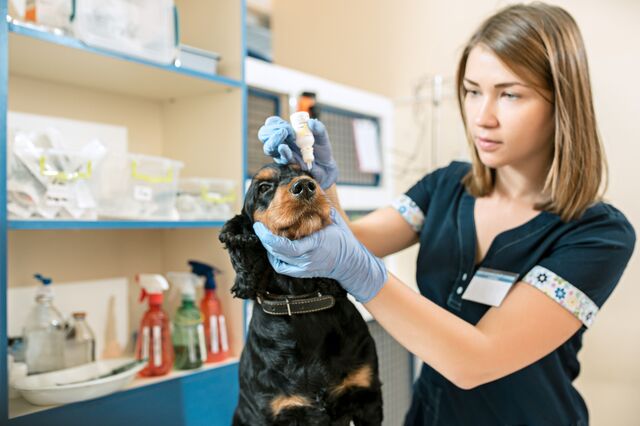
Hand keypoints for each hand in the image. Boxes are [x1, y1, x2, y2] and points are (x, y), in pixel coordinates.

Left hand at [252, 209, 386, 302]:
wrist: (350, 262)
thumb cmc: (341, 237)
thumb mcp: (333, 219)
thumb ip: (320, 206)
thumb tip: (308, 187)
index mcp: (316, 244)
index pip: (287, 246)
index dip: (269, 238)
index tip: (259, 226)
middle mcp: (308, 258)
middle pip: (278, 252)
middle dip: (265, 239)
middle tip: (259, 226)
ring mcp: (305, 268)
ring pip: (278, 260)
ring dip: (269, 247)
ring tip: (265, 234)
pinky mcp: (302, 273)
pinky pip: (282, 267)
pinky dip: (274, 257)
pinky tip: (273, 248)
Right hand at [258, 116, 338, 188]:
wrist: (326, 168)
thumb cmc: (321, 150)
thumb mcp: (322, 137)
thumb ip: (319, 128)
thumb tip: (311, 122)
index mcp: (287, 132)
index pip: (272, 124)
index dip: (274, 123)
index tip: (286, 126)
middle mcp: (282, 142)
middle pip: (264, 135)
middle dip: (271, 132)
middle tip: (284, 131)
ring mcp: (283, 154)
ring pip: (268, 148)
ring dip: (274, 141)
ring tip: (283, 138)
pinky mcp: (288, 165)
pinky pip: (281, 159)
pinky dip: (283, 152)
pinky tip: (284, 148)